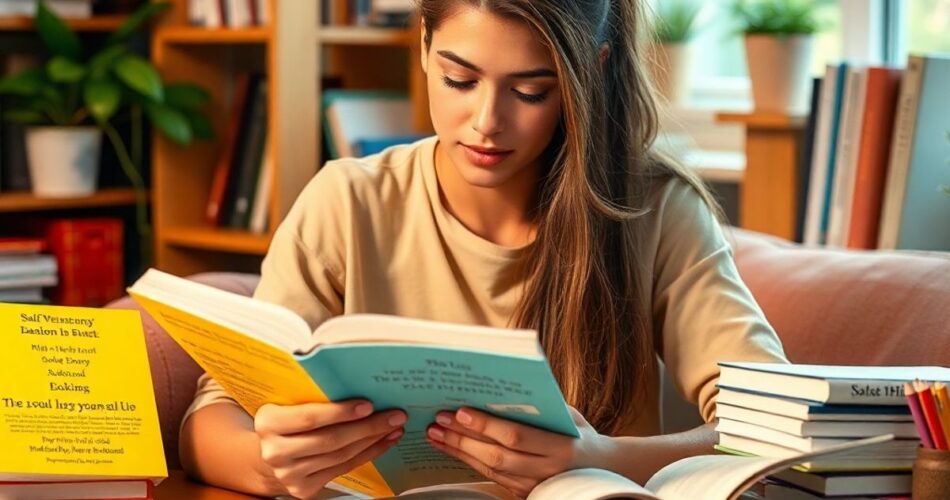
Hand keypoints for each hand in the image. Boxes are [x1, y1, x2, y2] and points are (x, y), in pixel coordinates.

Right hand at [254, 400, 405, 498]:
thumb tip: (357, 381)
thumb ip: (311, 394)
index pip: (309, 417)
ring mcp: (289, 474)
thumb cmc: (286, 421)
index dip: (340, 412)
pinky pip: (344, 469)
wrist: (271, 453)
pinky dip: (368, 454)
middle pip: (330, 439)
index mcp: (268, 422)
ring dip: (372, 440)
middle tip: (393, 414)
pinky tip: (382, 442)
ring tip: (393, 426)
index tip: (368, 404)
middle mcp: (275, 451)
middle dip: (367, 427)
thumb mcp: (288, 402)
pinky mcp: (304, 489)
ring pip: (341, 456)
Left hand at [426, 406, 610, 497]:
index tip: (461, 411)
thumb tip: (501, 384)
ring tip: (436, 434)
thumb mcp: (568, 415)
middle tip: (439, 419)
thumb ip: (541, 404)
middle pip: (497, 455)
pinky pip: (490, 477)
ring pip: (490, 469)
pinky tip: (450, 448)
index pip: (517, 436)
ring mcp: (535, 485)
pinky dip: (467, 461)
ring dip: (459, 451)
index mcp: (562, 447)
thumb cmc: (580, 433)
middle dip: (464, 438)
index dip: (487, 425)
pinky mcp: (524, 493)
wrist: (601, 470)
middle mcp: (547, 471)